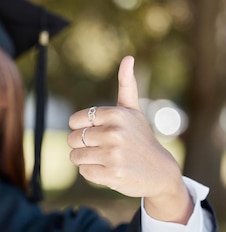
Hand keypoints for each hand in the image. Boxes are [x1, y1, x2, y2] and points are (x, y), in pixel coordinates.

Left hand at [67, 56, 191, 222]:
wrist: (160, 171)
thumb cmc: (140, 139)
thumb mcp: (134, 111)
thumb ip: (127, 86)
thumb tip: (128, 58)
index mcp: (116, 115)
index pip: (75, 121)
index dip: (82, 129)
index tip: (97, 132)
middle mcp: (115, 133)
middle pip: (72, 139)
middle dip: (82, 145)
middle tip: (101, 148)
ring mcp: (113, 155)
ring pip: (75, 157)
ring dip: (85, 160)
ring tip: (104, 159)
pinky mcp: (112, 174)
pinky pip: (83, 172)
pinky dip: (92, 173)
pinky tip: (108, 170)